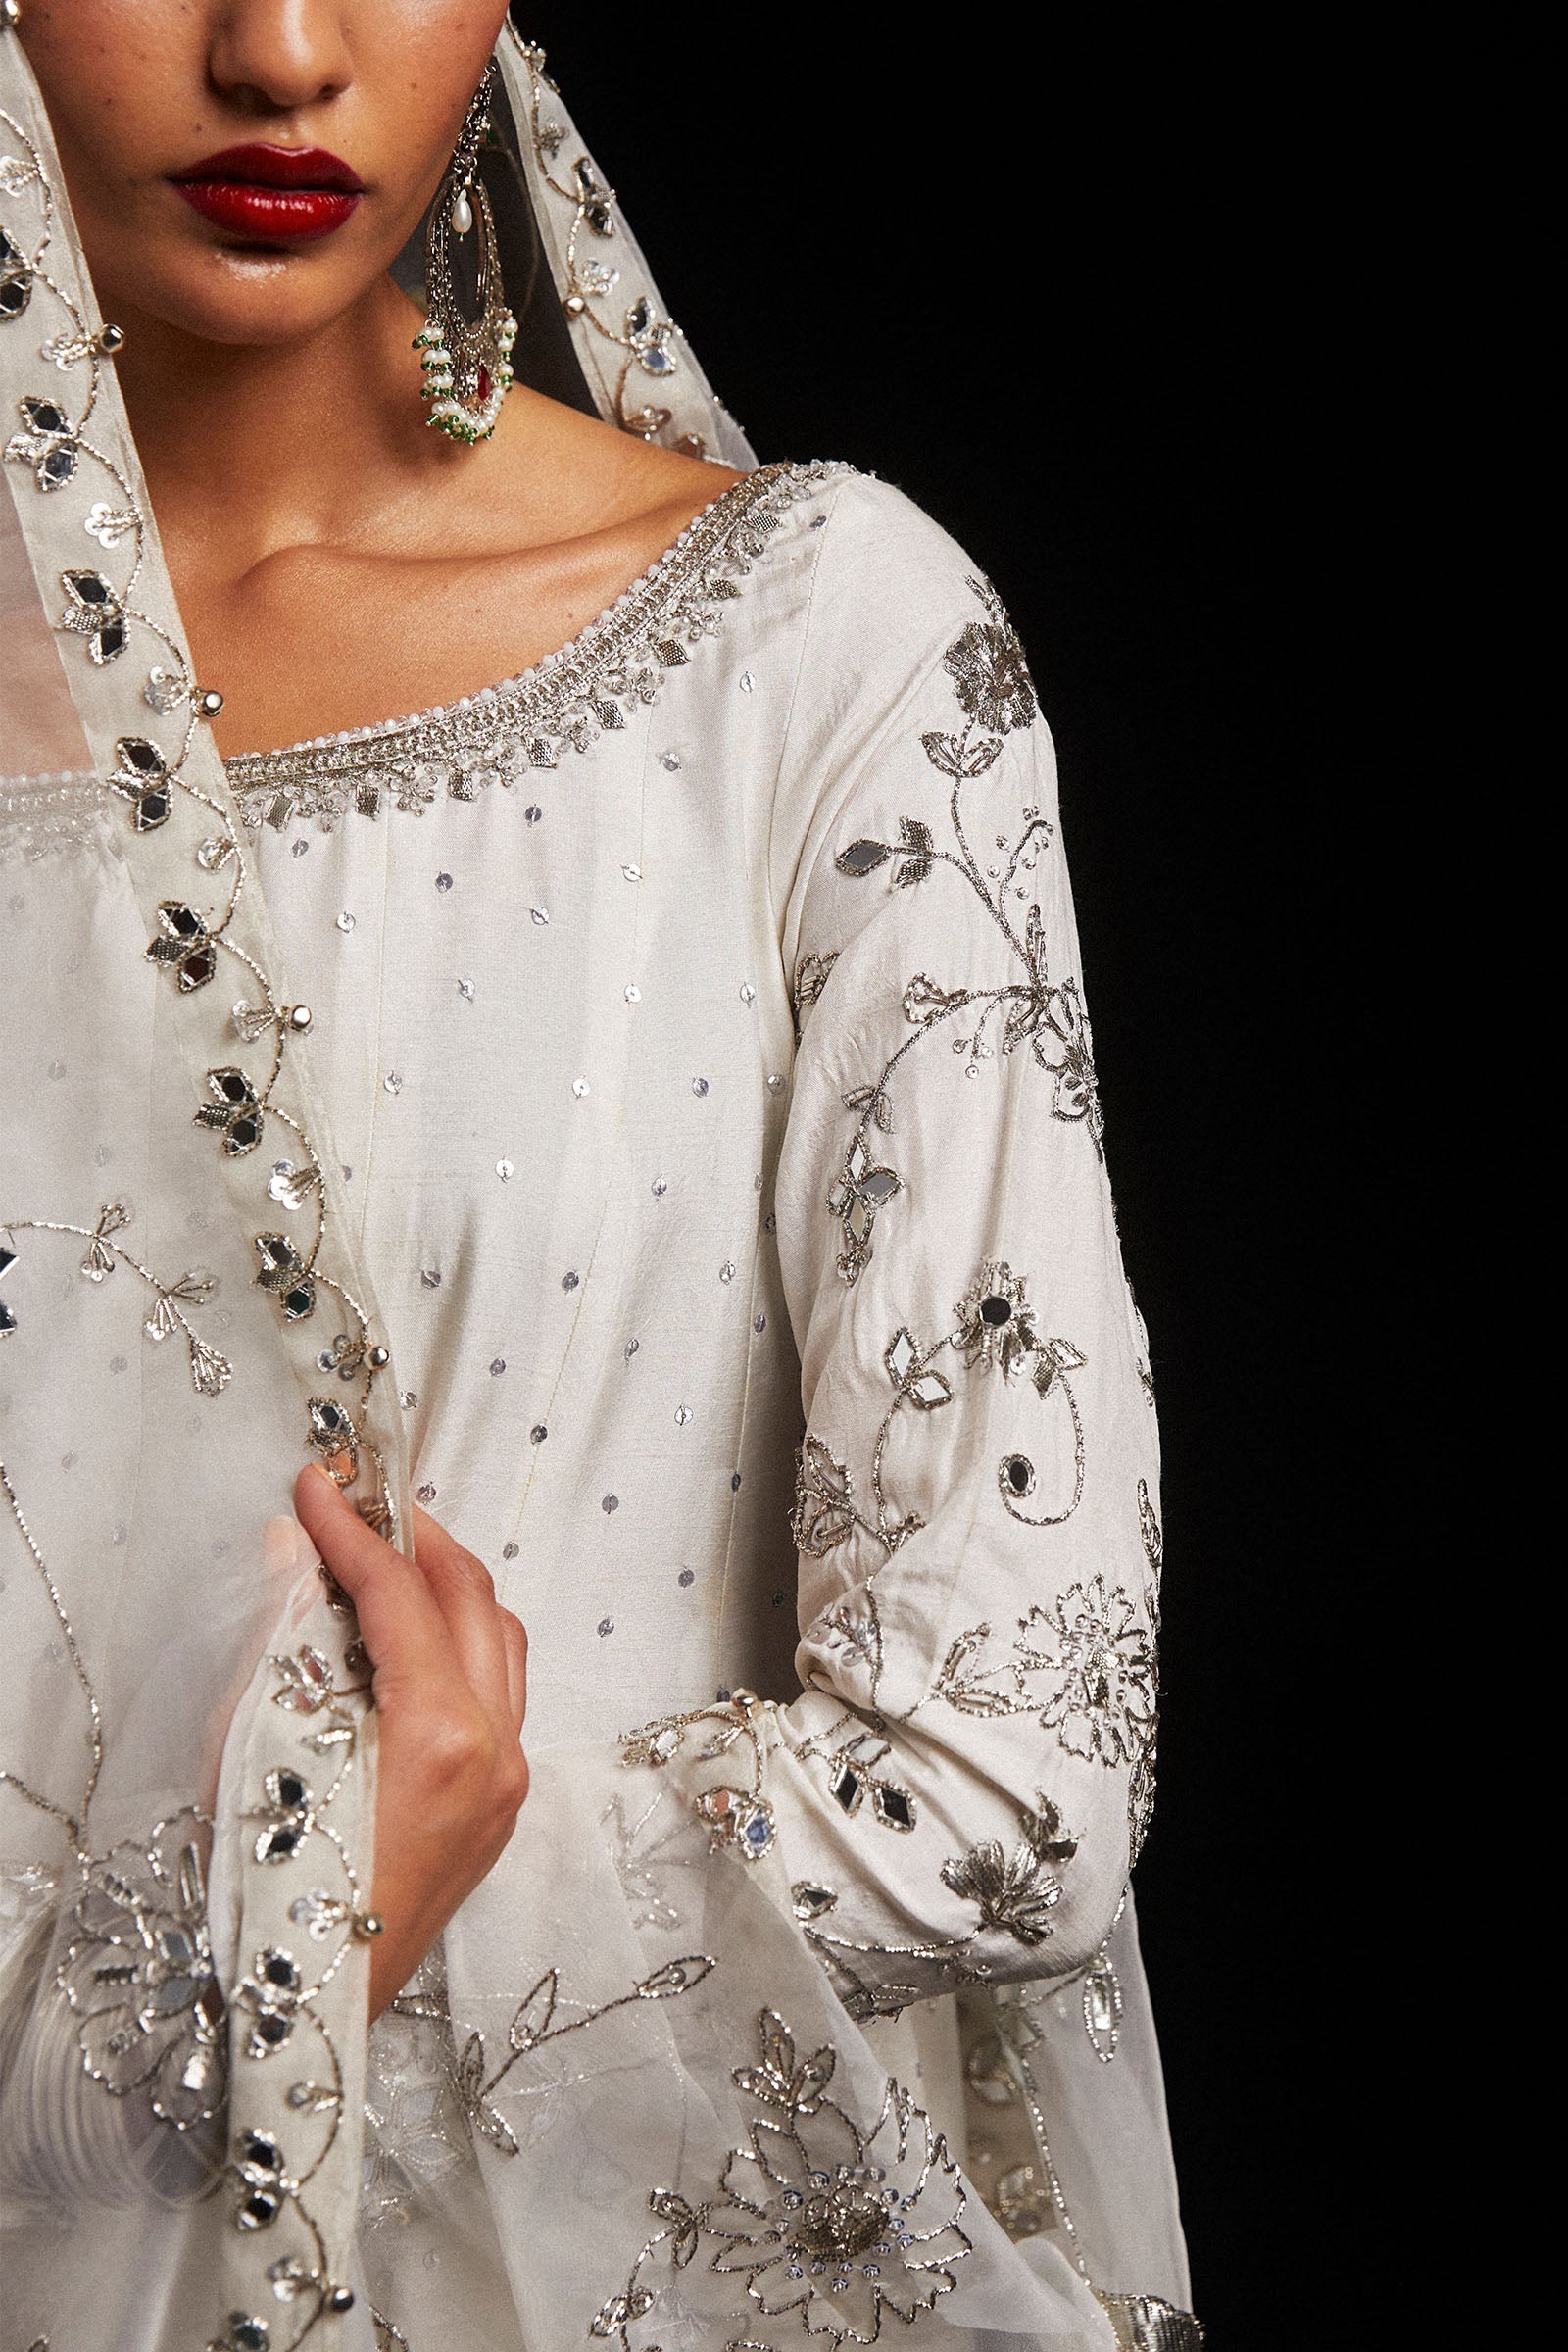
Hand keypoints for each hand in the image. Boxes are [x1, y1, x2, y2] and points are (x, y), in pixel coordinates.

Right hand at [292, 1464, 528, 2019]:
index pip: (400, 1596)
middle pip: (470, 1599)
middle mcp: (495, 1750)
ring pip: (499, 1639)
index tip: (315, 1485)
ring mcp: (508, 1779)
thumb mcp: (260, 1748)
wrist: (307, 2005)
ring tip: (382, 1557)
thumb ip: (287, 1636)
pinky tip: (406, 1634)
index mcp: (442, 1735)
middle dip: (412, 1539)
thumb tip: (295, 1550)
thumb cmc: (272, 1889)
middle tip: (355, 1504)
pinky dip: (459, 1641)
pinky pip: (498, 1690)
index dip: (351, 1531)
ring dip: (445, 1585)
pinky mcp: (502, 1804)